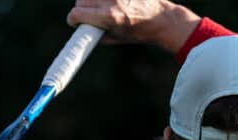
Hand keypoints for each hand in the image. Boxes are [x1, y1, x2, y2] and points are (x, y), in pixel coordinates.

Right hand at [66, 0, 200, 51]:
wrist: (163, 19)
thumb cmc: (142, 32)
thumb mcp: (119, 38)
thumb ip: (100, 36)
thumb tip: (86, 33)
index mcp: (110, 16)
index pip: (77, 14)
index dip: (73, 20)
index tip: (74, 23)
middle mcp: (111, 1)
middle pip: (81, 0)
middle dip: (81, 9)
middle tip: (88, 16)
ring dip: (92, 1)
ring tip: (102, 9)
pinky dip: (104, 0)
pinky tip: (112, 4)